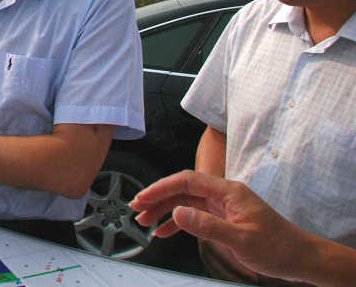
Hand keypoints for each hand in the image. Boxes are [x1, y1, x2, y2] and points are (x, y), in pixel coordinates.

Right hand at [129, 170, 313, 281]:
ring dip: (165, 210)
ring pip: (186, 202)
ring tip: (145, 220)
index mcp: (229, 191)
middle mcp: (224, 194)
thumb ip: (207, 226)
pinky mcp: (224, 218)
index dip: (162, 187)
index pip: (187, 181)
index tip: (143, 197)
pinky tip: (164, 231)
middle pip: (183, 189)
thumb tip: (178, 213)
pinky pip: (194, 215)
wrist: (301, 258)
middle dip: (158, 197)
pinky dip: (177, 222)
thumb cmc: (278, 248)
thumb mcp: (241, 240)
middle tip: (137, 208)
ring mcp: (223, 206)